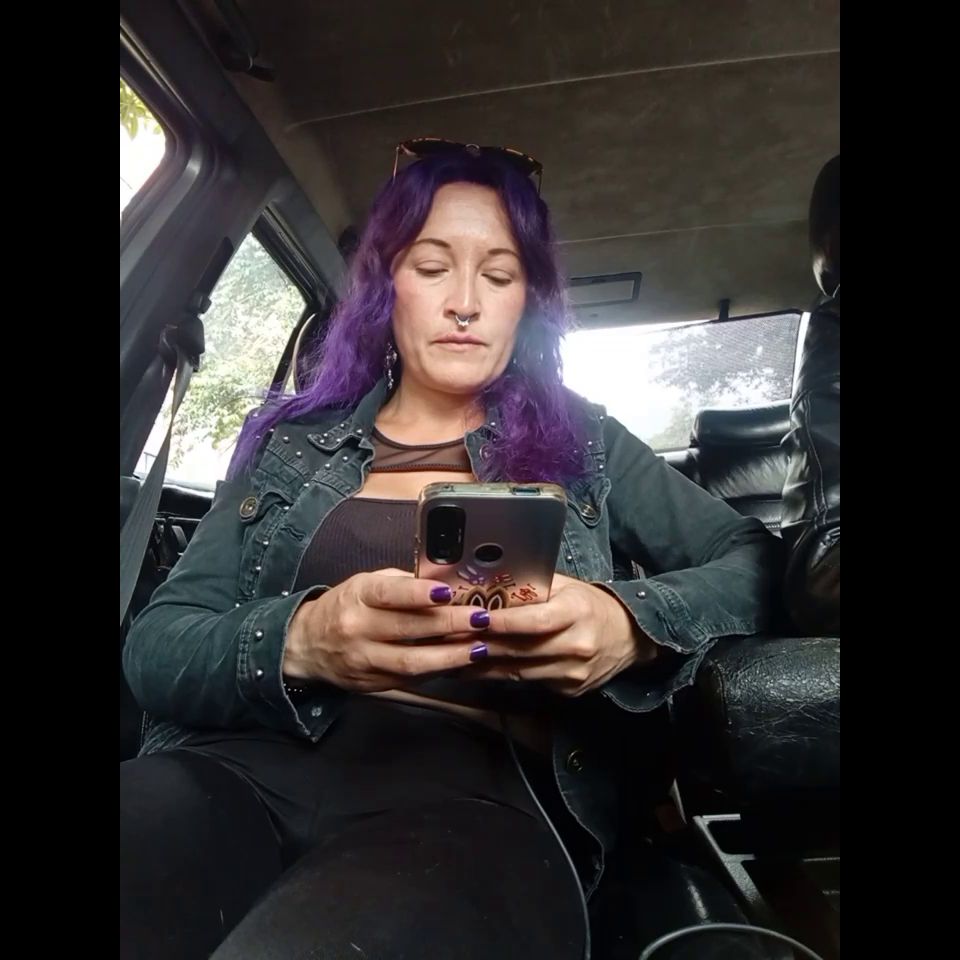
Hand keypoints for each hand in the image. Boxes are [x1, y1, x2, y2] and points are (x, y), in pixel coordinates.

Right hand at [284, 569, 490, 691]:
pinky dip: (438, 671)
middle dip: (449, 624)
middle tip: (481, 619)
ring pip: (411, 662)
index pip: (389, 594)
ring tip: (480, 647)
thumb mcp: (365, 584)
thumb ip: (402, 584)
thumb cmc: (346, 607)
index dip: (419, 594)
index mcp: (358, 596)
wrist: (307, 646)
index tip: (448, 592)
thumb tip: (445, 581)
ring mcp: (365, 660)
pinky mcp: (372, 684)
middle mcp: (358, 629)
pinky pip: (410, 679)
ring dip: (450, 656)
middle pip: (407, 628)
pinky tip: (460, 663)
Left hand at [465, 573, 657, 695]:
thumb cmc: (589, 605)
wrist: (630, 638)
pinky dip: (499, 676)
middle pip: (521, 650)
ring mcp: (573, 673)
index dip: (503, 623)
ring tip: (450, 655)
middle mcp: (576, 646)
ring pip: (518, 671)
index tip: (474, 619)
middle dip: (481, 645)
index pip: (535, 621)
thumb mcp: (566, 587)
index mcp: (576, 613)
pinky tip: (475, 669)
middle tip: (446, 639)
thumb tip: (486, 584)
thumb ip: (531, 587)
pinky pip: (526, 683)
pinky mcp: (569, 691)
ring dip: (481, 665)